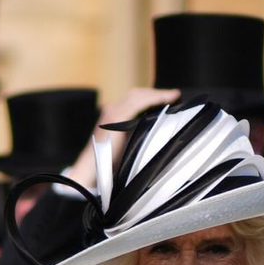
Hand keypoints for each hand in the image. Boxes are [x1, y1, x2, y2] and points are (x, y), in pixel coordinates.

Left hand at [64, 87, 179, 189]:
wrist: (88, 171)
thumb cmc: (107, 164)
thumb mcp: (128, 149)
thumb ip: (141, 131)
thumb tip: (158, 120)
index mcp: (116, 117)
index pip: (140, 99)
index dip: (159, 96)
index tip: (175, 95)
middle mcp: (111, 111)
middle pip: (137, 94)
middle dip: (156, 93)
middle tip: (173, 96)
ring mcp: (108, 113)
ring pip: (132, 97)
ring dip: (148, 96)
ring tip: (163, 99)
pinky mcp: (107, 117)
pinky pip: (126, 103)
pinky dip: (140, 101)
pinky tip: (148, 107)